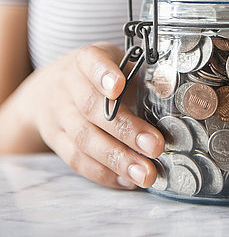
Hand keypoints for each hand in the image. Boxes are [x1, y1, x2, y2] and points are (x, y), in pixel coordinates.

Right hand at [30, 42, 163, 188]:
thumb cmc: (94, 74)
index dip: (104, 74)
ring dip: (118, 159)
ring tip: (145, 173)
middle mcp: (67, 86)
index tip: (119, 86)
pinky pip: (76, 160)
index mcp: (84, 60)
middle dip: (126, 129)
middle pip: (91, 108)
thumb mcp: (112, 60)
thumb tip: (169, 92)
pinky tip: (126, 180)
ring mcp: (59, 114)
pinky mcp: (55, 140)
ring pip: (84, 139)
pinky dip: (103, 173)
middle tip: (155, 146)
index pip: (91, 62)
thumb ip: (135, 73)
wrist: (47, 88)